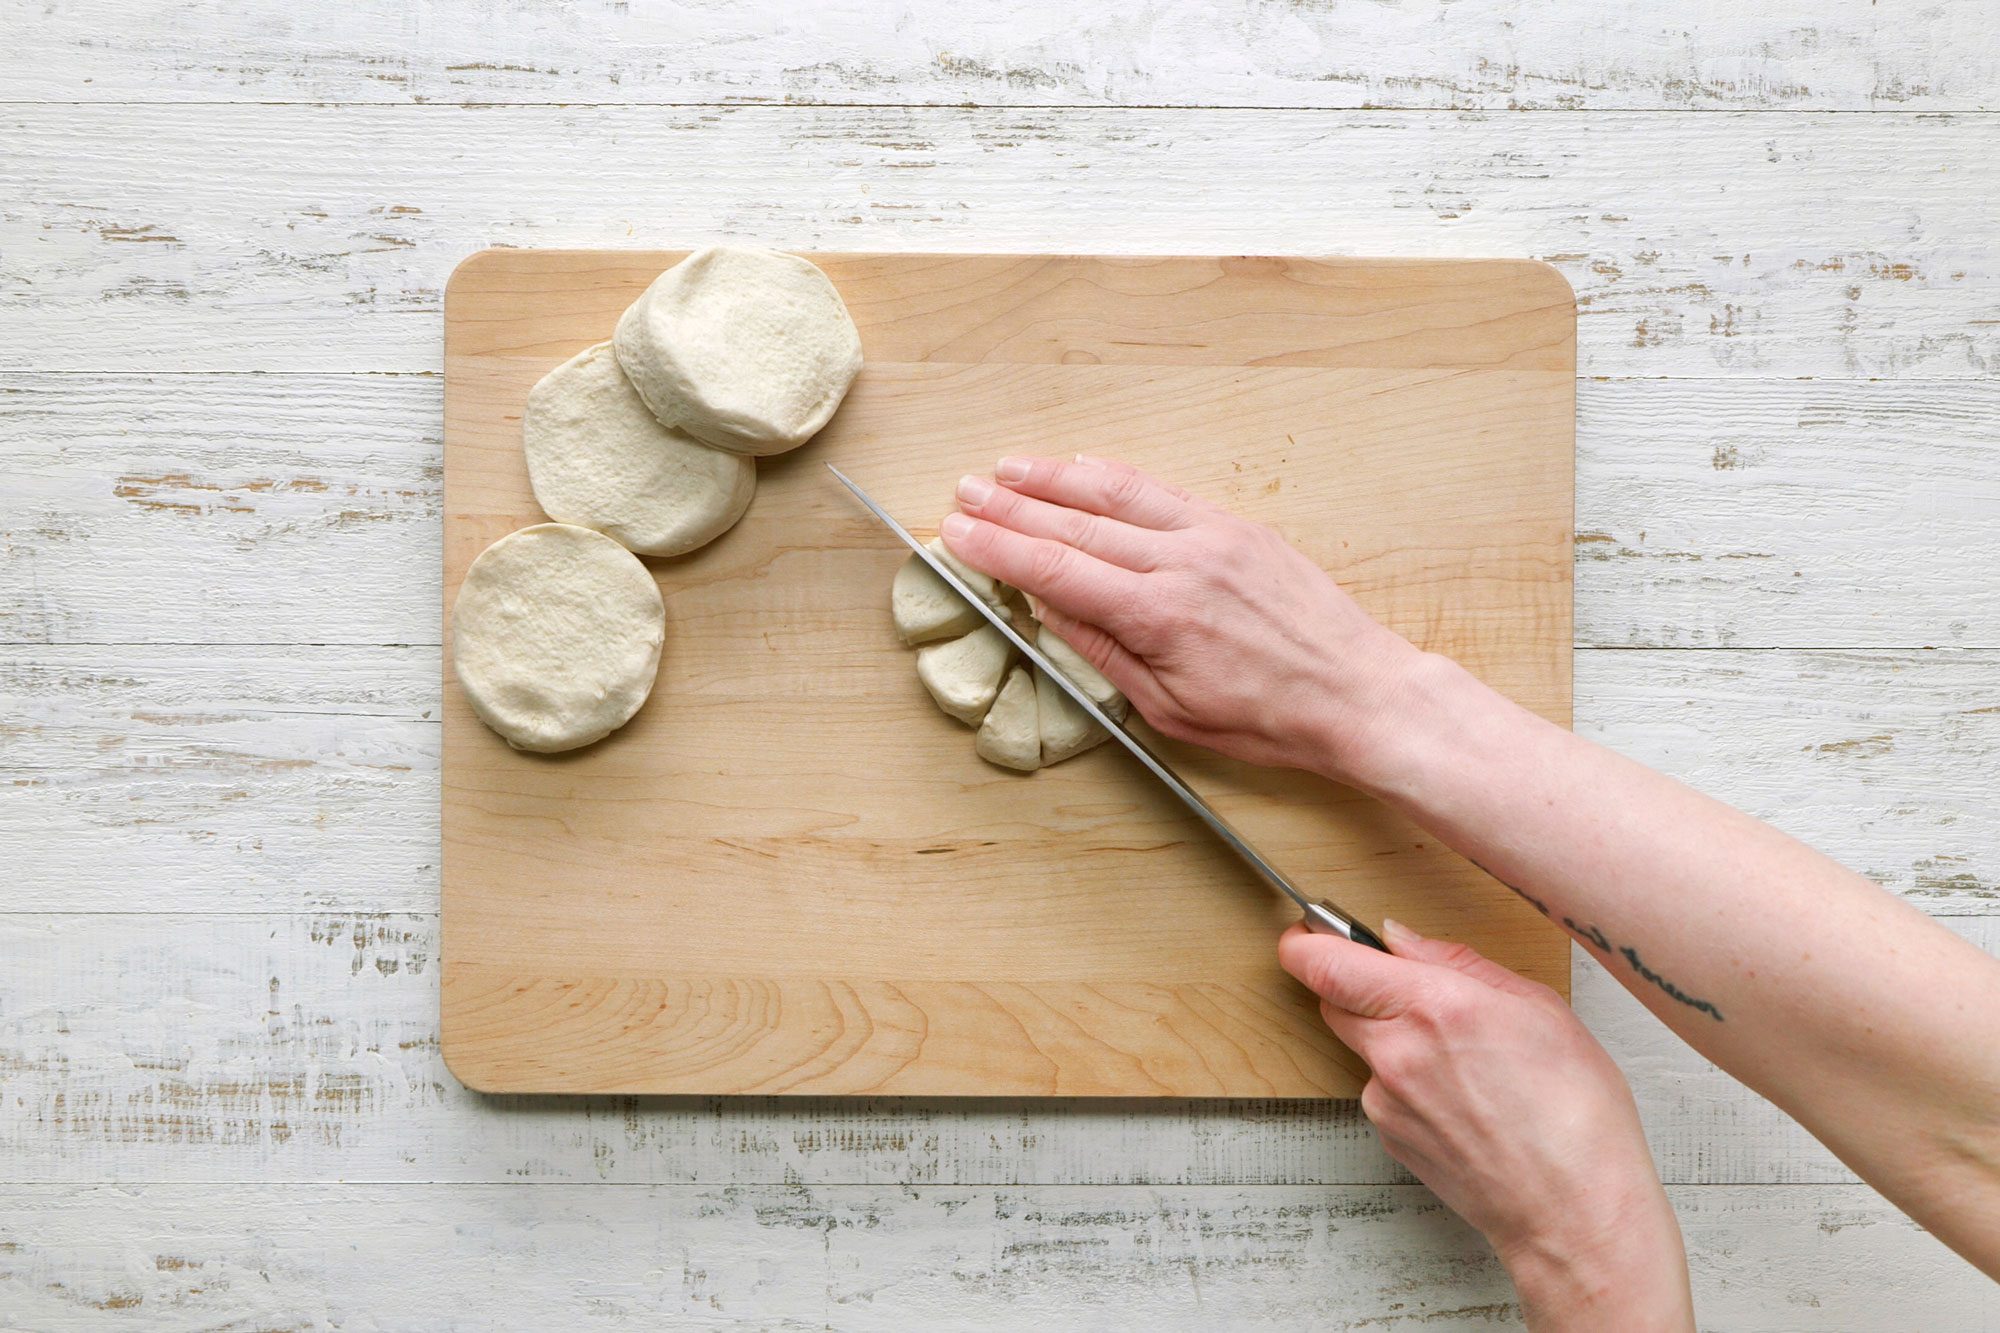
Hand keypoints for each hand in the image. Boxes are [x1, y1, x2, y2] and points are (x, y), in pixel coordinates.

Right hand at [940, 455, 1423, 780]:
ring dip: (1055, 478)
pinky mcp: (1239, 527)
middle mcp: (1184, 562)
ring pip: (1117, 494)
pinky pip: (1163, 491)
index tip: (957, 534)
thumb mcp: (1171, 710)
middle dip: (1011, 507)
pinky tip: (1084, 468)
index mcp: (1160, 615)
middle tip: (963, 493)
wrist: (1360, 693)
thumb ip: (1105, 653)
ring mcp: (1214, 536)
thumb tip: (1052, 610)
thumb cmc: (1272, 718)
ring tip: (1008, 468)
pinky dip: (1115, 477)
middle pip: (1076, 524)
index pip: (1055, 569)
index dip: (998, 549)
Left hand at [1281, 919, 1693, 1330]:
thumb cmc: (1575, 1113)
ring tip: (1466, 1064)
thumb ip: (1458, 962)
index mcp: (1434, 1006)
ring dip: (1392, 1041)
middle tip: (1408, 992)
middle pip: (1333, 1001)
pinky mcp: (1388, 1136)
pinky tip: (1463, 1100)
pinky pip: (1383, 1091)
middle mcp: (1397, 1052)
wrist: (1574, 1209)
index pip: (1327, 963)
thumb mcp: (1538, 1007)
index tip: (1308, 932)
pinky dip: (1408, 1085)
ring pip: (1363, 1048)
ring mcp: (1386, 1099)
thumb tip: (1402, 941)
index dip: (1306, 942)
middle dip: (1356, 987)